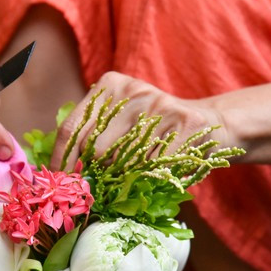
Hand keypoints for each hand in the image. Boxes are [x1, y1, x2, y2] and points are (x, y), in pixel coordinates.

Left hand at [50, 72, 224, 169]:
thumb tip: (62, 173)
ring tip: (135, 175)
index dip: (61, 160)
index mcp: (110, 85)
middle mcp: (133, 90)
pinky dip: (153, 177)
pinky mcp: (185, 123)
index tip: (59, 183)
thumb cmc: (155, 130)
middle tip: (104, 186)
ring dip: (126, 179)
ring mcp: (160, 104)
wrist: (212, 123)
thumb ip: (93, 136)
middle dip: (97, 174)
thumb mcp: (122, 120)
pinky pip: (154, 166)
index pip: (72, 127)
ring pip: (124, 161)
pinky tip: (162, 169)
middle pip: (95, 148)